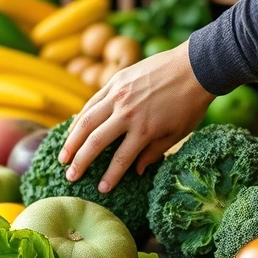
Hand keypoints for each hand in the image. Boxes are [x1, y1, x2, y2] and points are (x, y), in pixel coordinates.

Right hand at [59, 40, 214, 192]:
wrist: (194, 68)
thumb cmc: (190, 104)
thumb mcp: (177, 134)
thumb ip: (154, 152)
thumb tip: (135, 170)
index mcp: (144, 129)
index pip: (121, 159)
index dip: (110, 176)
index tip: (101, 189)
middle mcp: (127, 113)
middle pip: (96, 141)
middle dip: (80, 161)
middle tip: (70, 176)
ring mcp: (118, 95)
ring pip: (87, 120)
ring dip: (72, 140)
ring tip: (63, 156)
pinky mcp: (116, 81)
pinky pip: (92, 102)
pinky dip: (80, 117)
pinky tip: (73, 130)